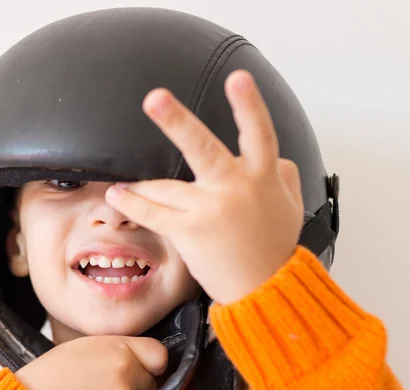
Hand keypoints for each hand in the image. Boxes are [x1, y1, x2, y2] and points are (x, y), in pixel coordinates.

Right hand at [14, 336, 167, 389]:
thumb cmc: (52, 371)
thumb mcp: (85, 345)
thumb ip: (116, 350)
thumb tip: (137, 360)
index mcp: (120, 349)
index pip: (159, 355)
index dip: (152, 363)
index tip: (144, 367)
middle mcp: (127, 374)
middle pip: (150, 383)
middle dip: (136, 386)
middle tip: (105, 385)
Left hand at [105, 70, 303, 304]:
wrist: (265, 290)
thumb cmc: (276, 249)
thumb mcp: (292, 206)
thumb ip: (284, 175)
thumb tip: (277, 159)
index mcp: (262, 177)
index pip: (259, 133)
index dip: (249, 105)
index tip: (238, 78)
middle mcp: (234, 188)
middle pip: (203, 148)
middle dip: (177, 121)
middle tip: (154, 99)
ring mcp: (209, 209)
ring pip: (165, 187)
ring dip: (140, 186)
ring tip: (121, 185)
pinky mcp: (188, 232)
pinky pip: (153, 212)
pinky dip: (133, 202)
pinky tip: (117, 194)